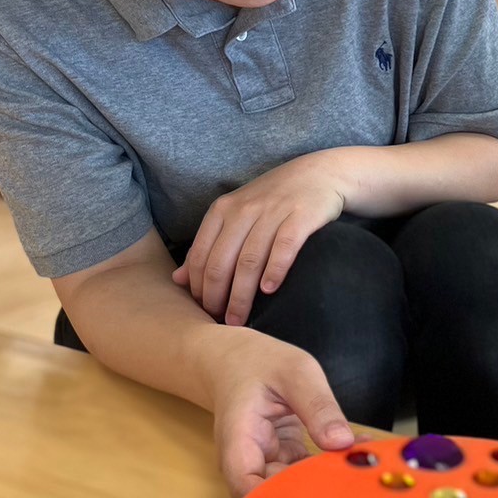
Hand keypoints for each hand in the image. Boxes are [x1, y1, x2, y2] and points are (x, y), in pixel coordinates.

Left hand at [174, 155, 345, 325]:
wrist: (319, 173)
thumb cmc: (273, 200)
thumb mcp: (235, 215)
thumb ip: (208, 244)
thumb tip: (178, 280)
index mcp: (222, 210)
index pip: (200, 257)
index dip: (198, 289)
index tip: (203, 313)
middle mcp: (244, 209)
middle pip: (221, 263)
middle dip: (216, 298)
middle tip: (220, 324)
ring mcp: (272, 212)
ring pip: (249, 260)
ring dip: (241, 295)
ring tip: (240, 320)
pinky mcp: (300, 216)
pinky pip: (283, 247)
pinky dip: (274, 270)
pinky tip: (269, 291)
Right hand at [207, 330, 354, 497]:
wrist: (238, 360)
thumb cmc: (260, 362)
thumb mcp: (295, 372)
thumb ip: (318, 406)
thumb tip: (342, 443)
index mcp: (239, 440)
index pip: (248, 487)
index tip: (321, 495)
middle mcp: (248, 460)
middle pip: (273, 494)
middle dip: (314, 494)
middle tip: (355, 479)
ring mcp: (265, 462)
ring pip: (294, 488)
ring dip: (326, 481)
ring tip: (362, 465)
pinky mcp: (282, 459)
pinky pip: (305, 472)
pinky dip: (329, 466)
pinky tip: (357, 454)